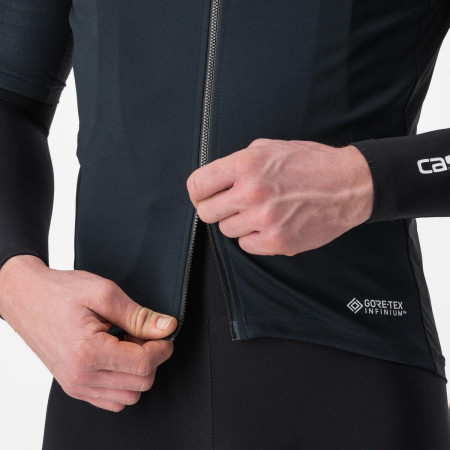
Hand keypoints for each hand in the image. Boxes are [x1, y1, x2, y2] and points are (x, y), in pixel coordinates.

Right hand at [0, 255, 176, 411]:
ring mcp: (76, 386)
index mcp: (88, 353)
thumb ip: (138, 315)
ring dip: (138, 371)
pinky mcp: (74, 387)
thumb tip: (167, 327)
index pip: (144, 365)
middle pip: (140, 384)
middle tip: (142, 333)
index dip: (162, 348)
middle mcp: (81, 377)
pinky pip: (112, 399)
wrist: (26, 298)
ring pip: (129, 396)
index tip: (164, 332)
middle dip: (152, 358)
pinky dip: (124, 382)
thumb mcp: (104, 293)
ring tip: (128, 343)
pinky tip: (118, 356)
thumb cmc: (60, 292)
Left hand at [187, 138, 373, 255]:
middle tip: (231, 205)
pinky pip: (246, 246)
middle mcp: (251, 193)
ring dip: (238, 222)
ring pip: (226, 230)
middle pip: (206, 213)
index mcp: (246, 165)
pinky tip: (270, 225)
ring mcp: (264, 220)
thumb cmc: (310, 163)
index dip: (198, 192)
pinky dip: (254, 238)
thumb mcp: (269, 147)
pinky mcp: (277, 242)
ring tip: (260, 211)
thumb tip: (216, 179)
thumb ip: (238, 162)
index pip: (197, 185)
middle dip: (216, 208)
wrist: (348, 185)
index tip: (204, 196)